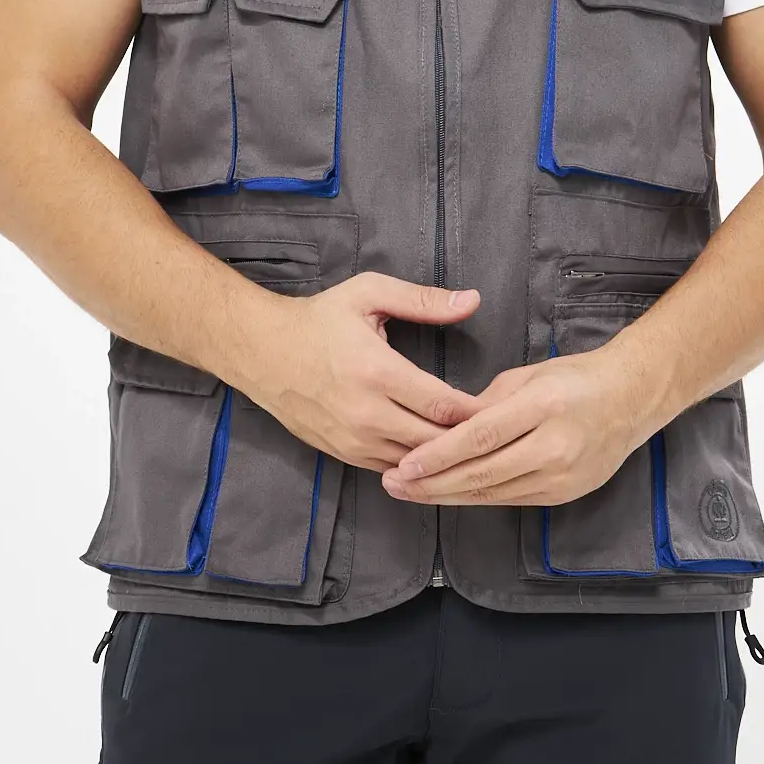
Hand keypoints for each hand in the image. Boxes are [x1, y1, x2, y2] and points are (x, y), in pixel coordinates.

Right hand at [240, 272, 483, 471]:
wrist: (262, 351)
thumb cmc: (319, 319)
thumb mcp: (369, 294)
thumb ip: (423, 300)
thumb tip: (472, 300)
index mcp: (378, 372)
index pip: (443, 405)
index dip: (478, 412)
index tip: (501, 407)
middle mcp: (367, 414)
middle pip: (434, 442)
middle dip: (468, 440)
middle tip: (497, 432)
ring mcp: (353, 440)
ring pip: (415, 462)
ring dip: (444, 457)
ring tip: (473, 447)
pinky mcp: (343, 454)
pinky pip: (392, 469)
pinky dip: (417, 465)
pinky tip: (436, 455)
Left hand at [379, 349, 640, 505]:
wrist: (631, 399)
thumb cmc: (576, 378)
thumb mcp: (530, 375)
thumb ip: (487, 402)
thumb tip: (448, 424)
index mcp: (543, 406)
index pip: (479, 437)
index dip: (438, 455)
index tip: (404, 464)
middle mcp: (554, 445)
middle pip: (481, 472)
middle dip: (431, 482)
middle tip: (394, 484)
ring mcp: (561, 476)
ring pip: (492, 493)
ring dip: (446, 495)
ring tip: (410, 493)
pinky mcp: (563, 494)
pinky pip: (509, 498)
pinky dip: (475, 497)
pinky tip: (448, 494)